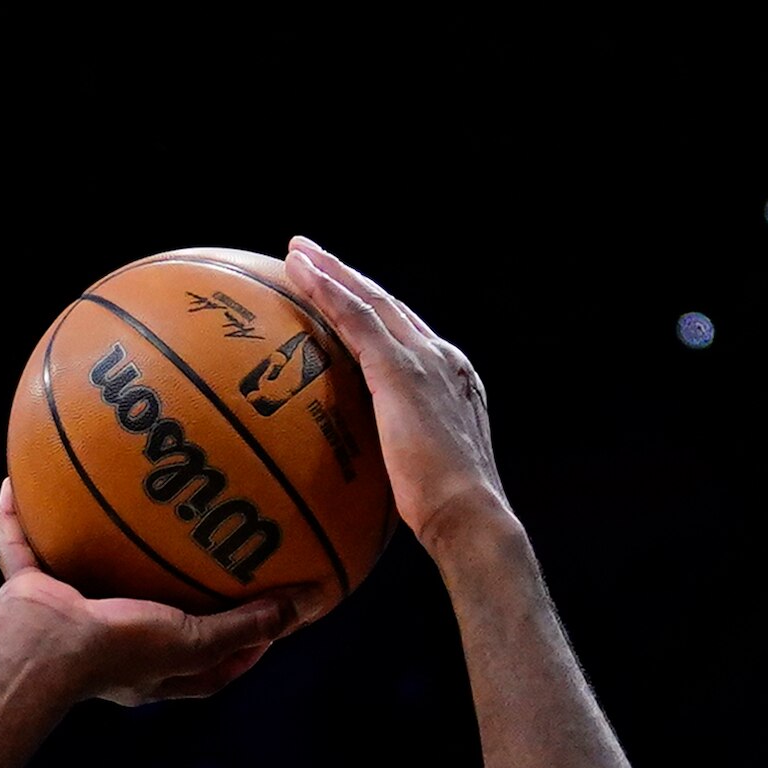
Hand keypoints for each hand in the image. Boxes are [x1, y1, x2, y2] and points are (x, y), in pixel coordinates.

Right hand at [0, 483, 298, 707]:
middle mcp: (109, 649)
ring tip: (114, 503)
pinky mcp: (27, 590)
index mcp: (150, 669)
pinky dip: (14, 517)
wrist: (46, 651)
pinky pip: (18, 544)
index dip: (243, 645)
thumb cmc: (120, 650)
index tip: (273, 618)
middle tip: (204, 559)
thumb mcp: (196, 639)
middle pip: (146, 618)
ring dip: (89, 544)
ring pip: (79, 574)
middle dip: (168, 592)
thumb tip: (309, 604)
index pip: (208, 665)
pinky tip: (17, 481)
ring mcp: (66, 617)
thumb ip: (249, 623)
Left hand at [278, 236, 509, 546]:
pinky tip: (299, 271)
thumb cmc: (448, 516)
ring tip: (297, 251)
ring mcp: (425, 360)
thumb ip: (399, 460)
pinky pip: (355, 318)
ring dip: (332, 271)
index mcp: (453, 380)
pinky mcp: (402, 370)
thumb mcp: (423, 478)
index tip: (347, 296)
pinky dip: (327, 289)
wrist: (470, 516)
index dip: (375, 311)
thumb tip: (364, 483)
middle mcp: (443, 358)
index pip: (407, 334)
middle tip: (312, 256)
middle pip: (389, 305)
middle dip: (351, 277)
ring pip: (370, 300)